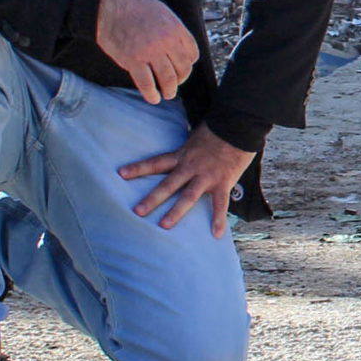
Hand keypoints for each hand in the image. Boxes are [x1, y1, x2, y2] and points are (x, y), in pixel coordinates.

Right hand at [96, 0, 199, 103]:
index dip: (189, 63)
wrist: (109, 6)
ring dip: (170, 90)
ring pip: (168, 78)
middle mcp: (166, 42)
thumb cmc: (134, 7)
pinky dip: (151, 94)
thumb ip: (173, 29)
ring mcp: (150, 52)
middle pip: (183, 68)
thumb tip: (180, 44)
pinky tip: (153, 98)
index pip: (192, 53)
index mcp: (176, 29)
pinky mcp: (133, 61)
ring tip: (168, 94)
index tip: (183, 68)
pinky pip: (147, 83)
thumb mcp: (162, 12)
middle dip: (181, 79)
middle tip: (176, 83)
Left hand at [119, 125, 254, 236]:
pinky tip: (216, 234)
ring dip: (175, 212)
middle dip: (152, 199)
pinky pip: (220, 204)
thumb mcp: (196, 136)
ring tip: (163, 226)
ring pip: (188, 197)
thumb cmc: (219, 129)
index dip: (139, 168)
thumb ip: (188, 148)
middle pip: (168, 184)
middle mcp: (191, 167)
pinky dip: (218, 219)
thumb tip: (181, 152)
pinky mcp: (223, 182)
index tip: (121, 174)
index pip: (156, 162)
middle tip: (137, 211)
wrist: (239, 126)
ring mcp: (206, 176)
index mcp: (183, 155)